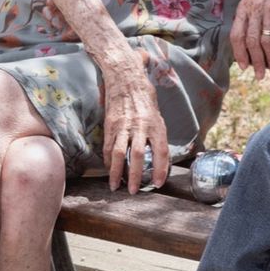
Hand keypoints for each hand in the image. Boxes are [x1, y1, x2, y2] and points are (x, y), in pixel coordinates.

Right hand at [101, 50, 171, 191]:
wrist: (125, 78)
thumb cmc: (144, 98)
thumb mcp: (157, 115)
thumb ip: (157, 136)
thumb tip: (160, 158)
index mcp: (155, 124)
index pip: (160, 150)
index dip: (160, 169)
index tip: (158, 183)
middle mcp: (139, 125)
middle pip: (138, 155)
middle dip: (135, 176)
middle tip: (133, 191)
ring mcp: (123, 125)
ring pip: (119, 153)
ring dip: (117, 172)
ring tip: (115, 186)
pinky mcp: (110, 124)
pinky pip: (109, 146)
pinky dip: (108, 160)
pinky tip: (109, 170)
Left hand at [230, 0, 269, 73]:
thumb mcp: (255, 3)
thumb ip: (250, 21)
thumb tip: (248, 50)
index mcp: (244, 9)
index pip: (236, 36)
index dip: (239, 54)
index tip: (244, 68)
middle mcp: (254, 9)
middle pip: (251, 42)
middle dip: (256, 62)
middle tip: (259, 77)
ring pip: (267, 41)